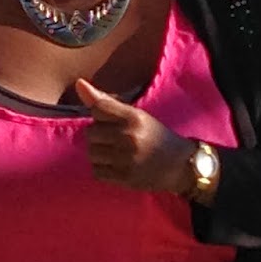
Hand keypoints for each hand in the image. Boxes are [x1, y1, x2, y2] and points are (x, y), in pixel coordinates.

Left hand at [75, 79, 193, 193]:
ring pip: (91, 153)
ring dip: (99, 154)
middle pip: (90, 132)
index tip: (112, 122)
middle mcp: (129, 136)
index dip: (100, 116)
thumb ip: (106, 101)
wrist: (181, 165)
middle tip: (115, 140)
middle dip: (99, 136)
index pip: (98, 108)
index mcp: (134, 117)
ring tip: (116, 154)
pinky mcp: (124, 178)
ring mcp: (126, 159)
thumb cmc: (155, 136)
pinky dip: (103, 169)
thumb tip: (78, 83)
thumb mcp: (136, 115)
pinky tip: (117, 166)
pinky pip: (97, 171)